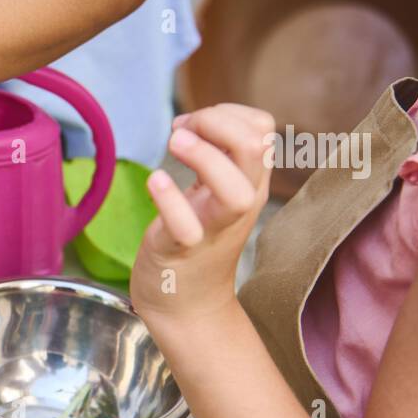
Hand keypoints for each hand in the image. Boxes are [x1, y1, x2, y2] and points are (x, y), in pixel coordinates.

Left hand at [129, 104, 275, 325]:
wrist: (185, 304)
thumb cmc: (197, 239)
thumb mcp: (215, 192)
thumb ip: (216, 156)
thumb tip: (196, 122)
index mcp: (250, 182)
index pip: (262, 128)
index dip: (226, 113)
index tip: (191, 126)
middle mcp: (240, 203)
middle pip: (256, 148)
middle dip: (216, 122)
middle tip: (180, 133)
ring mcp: (213, 228)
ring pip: (233, 190)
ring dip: (202, 155)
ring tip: (172, 144)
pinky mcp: (182, 251)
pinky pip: (185, 226)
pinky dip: (168, 198)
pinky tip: (155, 181)